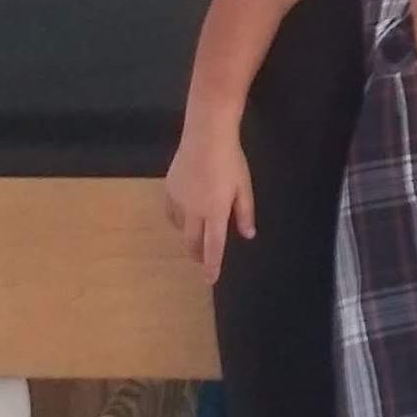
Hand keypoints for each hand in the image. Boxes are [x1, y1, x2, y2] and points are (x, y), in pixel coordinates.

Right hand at [163, 116, 255, 282]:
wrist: (206, 135)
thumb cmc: (231, 160)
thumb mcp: (244, 186)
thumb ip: (245, 213)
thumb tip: (247, 234)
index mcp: (214, 212)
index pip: (213, 247)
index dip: (212, 266)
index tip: (210, 280)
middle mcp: (194, 211)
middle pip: (193, 242)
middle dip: (198, 255)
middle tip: (204, 260)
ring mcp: (179, 201)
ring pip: (180, 229)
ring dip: (188, 236)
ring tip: (196, 236)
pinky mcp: (169, 189)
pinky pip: (171, 212)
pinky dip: (177, 220)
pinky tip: (184, 216)